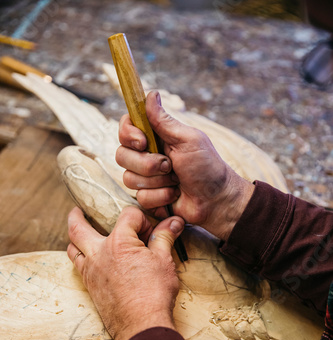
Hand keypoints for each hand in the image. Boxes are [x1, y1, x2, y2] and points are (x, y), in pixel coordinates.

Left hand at [67, 206, 184, 339]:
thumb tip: (174, 222)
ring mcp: (91, 270)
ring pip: (73, 248)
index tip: (152, 232)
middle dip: (77, 216)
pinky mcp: (90, 286)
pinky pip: (78, 266)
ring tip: (80, 233)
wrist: (141, 325)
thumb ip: (164, 237)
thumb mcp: (164, 261)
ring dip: (75, 238)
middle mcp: (99, 253)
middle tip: (77, 211)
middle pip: (78, 228)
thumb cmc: (154, 293)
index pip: (128, 216)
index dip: (142, 220)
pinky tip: (90, 258)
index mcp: (119, 242)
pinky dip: (81, 257)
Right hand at [116, 91, 254, 240]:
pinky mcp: (149, 197)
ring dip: (157, 182)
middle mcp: (146, 155)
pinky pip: (141, 197)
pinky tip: (174, 195)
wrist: (216, 200)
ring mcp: (146, 178)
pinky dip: (161, 197)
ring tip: (176, 182)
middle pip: (121, 155)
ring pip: (128, 178)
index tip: (143, 142)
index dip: (128, 135)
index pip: (125, 128)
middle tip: (170, 166)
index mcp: (155, 137)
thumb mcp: (188, 140)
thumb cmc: (207, 167)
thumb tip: (151, 93)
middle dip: (147, 164)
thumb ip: (164, 120)